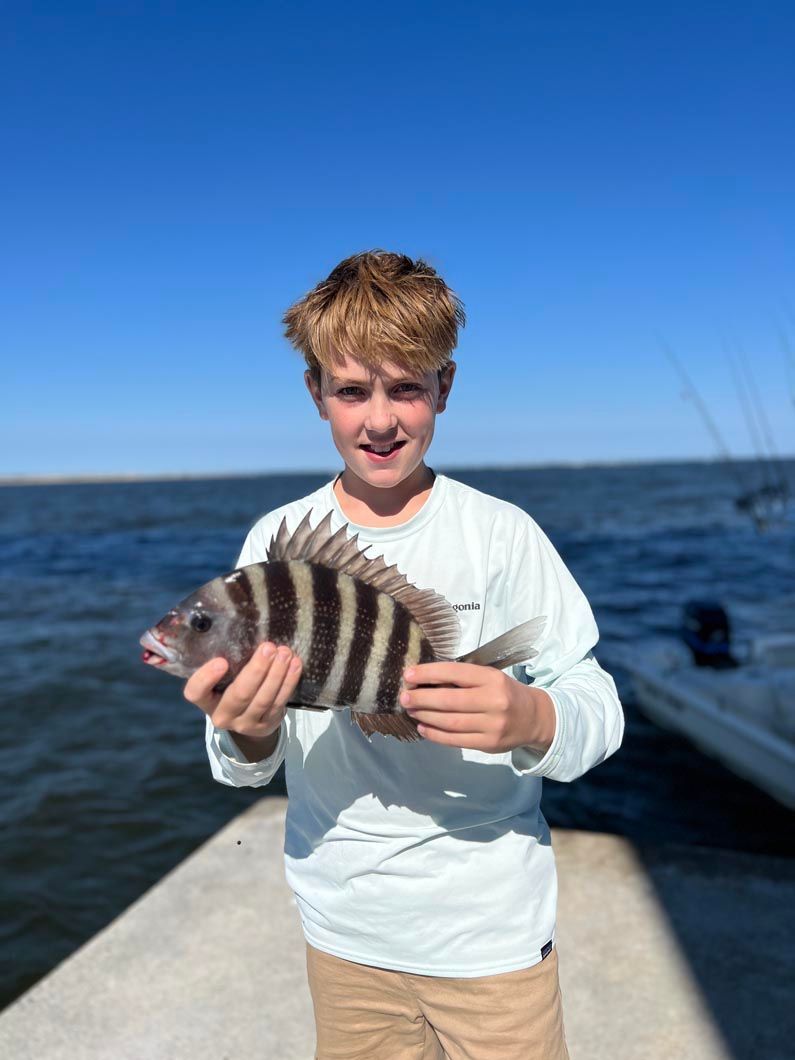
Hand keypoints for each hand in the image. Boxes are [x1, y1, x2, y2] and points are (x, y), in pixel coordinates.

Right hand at [184, 642, 301, 739]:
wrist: (246, 717)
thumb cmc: (231, 685)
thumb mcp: (222, 677)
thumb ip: (227, 659)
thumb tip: (243, 622)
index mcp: (205, 700)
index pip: (196, 692)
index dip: (206, 678)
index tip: (221, 661)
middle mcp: (222, 715)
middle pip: (239, 694)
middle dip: (256, 670)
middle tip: (269, 648)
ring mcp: (245, 723)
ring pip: (263, 699)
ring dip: (277, 674)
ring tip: (285, 653)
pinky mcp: (266, 725)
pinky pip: (279, 703)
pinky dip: (289, 683)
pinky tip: (295, 666)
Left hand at [400, 662, 555, 753]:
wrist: (534, 718)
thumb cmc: (505, 693)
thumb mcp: (490, 677)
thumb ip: (464, 679)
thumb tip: (425, 680)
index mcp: (492, 678)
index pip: (455, 672)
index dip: (429, 673)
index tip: (408, 675)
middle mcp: (494, 701)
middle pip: (449, 700)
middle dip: (422, 698)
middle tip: (404, 696)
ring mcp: (492, 725)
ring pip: (450, 722)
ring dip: (425, 716)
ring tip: (411, 710)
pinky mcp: (489, 744)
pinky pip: (456, 740)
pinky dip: (435, 734)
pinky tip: (424, 727)